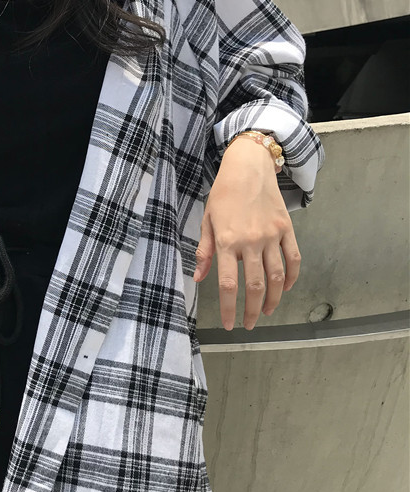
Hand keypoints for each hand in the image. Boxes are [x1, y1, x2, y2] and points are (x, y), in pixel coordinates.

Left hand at [193, 136, 300, 329]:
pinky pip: (293, 259)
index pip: (227, 284)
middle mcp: (250, 242)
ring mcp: (271, 236)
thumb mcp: (207, 221)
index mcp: (227, 241)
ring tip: (266, 312)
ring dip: (272, 299)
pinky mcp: (286, 229)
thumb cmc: (223, 194)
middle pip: (254, 286)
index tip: (229, 324)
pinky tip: (285, 289)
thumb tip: (199, 278)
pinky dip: (292, 277)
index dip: (229, 308)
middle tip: (248, 324)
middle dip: (251, 310)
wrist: (249, 167)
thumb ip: (205, 251)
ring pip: (276, 276)